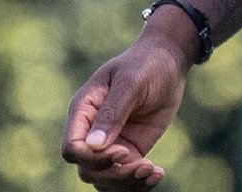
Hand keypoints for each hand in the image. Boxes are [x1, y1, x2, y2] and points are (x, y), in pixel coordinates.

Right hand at [61, 37, 188, 188]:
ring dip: (127, 184)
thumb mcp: (131, 82)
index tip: (123, 151)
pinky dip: (138, 183)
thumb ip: (112, 112)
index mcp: (84, 110)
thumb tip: (93, 146)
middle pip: (88, 170)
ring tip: (152, 173)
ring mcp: (110, 144)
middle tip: (143, 166)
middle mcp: (92, 131)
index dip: (93, 158)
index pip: (72, 148)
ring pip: (105, 180)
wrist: (169, 62)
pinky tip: (157, 174)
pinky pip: (125, 177)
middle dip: (114, 175)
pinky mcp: (129, 150)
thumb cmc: (146, 64)